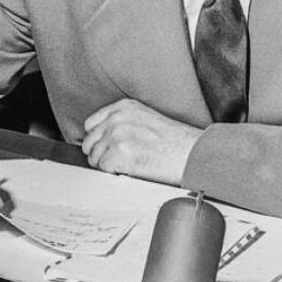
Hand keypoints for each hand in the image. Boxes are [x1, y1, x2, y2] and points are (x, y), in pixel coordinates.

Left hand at [82, 100, 202, 185]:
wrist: (192, 154)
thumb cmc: (175, 141)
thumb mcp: (145, 118)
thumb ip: (121, 122)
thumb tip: (101, 139)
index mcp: (123, 107)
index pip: (91, 124)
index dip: (98, 140)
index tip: (107, 149)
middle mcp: (117, 118)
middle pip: (89, 142)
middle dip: (100, 155)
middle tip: (118, 162)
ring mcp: (117, 135)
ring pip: (94, 157)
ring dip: (107, 166)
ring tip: (128, 166)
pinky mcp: (120, 153)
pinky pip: (103, 169)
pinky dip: (114, 174)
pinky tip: (130, 171)